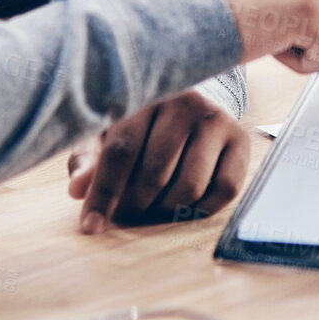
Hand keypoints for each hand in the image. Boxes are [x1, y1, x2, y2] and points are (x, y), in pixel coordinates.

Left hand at [67, 90, 248, 232]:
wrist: (193, 96)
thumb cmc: (139, 120)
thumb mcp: (106, 130)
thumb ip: (90, 158)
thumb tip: (77, 189)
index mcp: (146, 94)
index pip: (122, 151)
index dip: (104, 193)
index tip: (91, 225)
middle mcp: (185, 102)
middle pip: (155, 174)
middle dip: (135, 205)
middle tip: (126, 211)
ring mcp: (216, 120)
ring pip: (189, 187)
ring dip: (166, 210)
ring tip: (153, 206)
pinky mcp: (241, 140)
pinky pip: (223, 190)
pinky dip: (201, 209)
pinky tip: (184, 203)